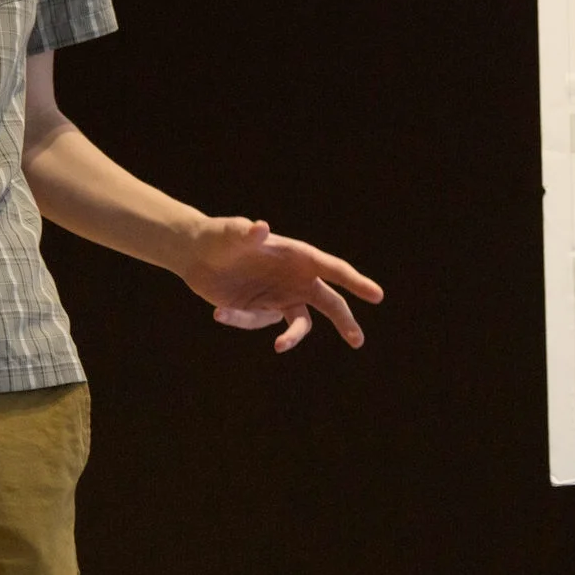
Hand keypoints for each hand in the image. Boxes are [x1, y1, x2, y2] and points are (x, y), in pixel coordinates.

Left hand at [181, 217, 381, 351]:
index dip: (355, 282)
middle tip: (358, 341)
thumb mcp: (231, 233)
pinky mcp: (262, 310)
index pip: (333, 270)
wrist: (197, 255)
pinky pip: (260, 324)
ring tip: (280, 347)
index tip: (377, 296)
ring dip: (292, 338)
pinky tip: (220, 311)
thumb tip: (261, 228)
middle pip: (329, 302)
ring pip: (299, 323)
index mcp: (298, 256)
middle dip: (345, 321)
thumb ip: (246, 232)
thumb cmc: (220, 236)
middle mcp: (295, 278)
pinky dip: (241, 320)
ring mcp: (280, 296)